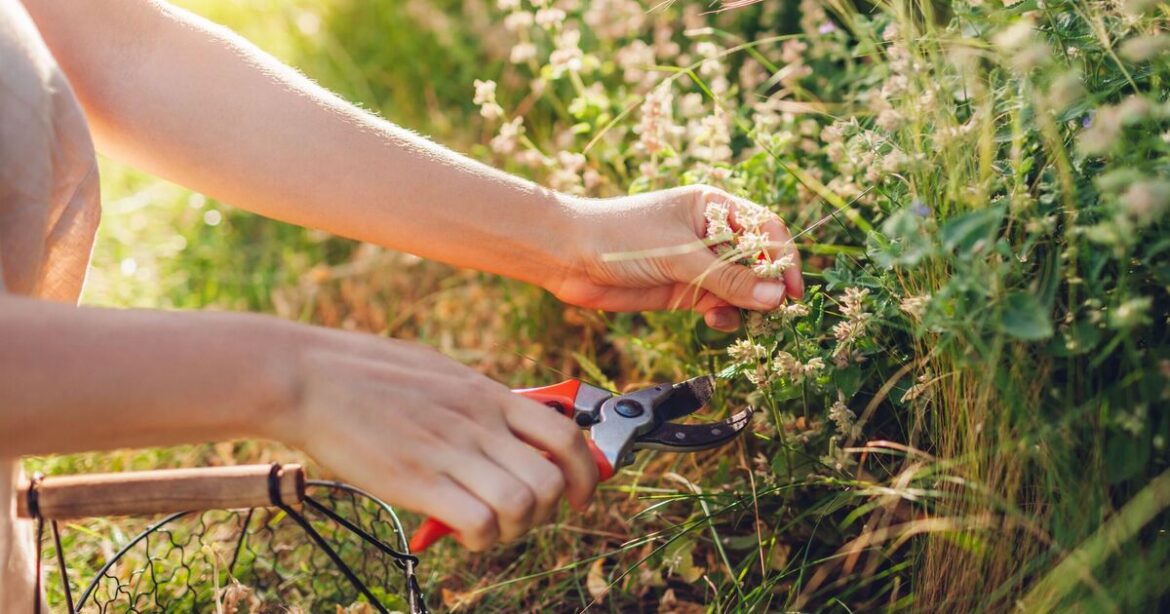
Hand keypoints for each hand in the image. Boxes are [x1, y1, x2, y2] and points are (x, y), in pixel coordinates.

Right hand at [266, 326, 599, 550]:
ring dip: (515, 529)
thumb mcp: (439, 371)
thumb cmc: (366, 371)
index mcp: (488, 395)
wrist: (309, 377)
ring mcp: (450, 451)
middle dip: (548, 511)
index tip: (580, 497)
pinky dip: (482, 540)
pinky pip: (480, 523)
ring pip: (523, 505)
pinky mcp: (418, 481)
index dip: (586, 474)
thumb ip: (476, 398)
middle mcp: (479, 423)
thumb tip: (501, 418)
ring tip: (488, 528)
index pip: (565, 435)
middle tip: (519, 516)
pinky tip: (460, 532)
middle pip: (552, 480)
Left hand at [548, 185, 803, 331]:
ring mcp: (696, 263)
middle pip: (757, 260)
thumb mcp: (679, 254)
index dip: (784, 256)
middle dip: (769, 285)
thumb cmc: (621, 236)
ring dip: (748, 304)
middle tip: (776, 312)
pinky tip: (717, 322)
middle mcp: (709, 233)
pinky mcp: (682, 290)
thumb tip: (776, 296)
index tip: (792, 289)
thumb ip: (727, 277)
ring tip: (745, 319)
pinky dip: (725, 315)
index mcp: (712, 206)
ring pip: (740, 287)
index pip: (766, 228)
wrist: (568, 256)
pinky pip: (718, 304)